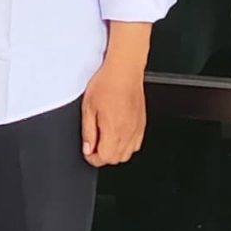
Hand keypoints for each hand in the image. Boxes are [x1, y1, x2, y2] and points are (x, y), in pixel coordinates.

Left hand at [82, 23, 150, 165]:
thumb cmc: (106, 84)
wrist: (124, 71)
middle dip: (103, 156)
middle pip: (117, 159)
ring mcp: (137, 129)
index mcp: (113, 130)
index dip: (93, 158)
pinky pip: (136, 144)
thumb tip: (88, 148)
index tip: (87, 151)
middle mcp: (128, 132)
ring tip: (104, 139)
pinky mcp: (142, 123)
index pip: (105, 158)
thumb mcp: (88, 108)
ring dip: (115, 151)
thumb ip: (88, 132)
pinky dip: (126, 145)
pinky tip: (117, 134)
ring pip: (128, 154)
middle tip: (93, 145)